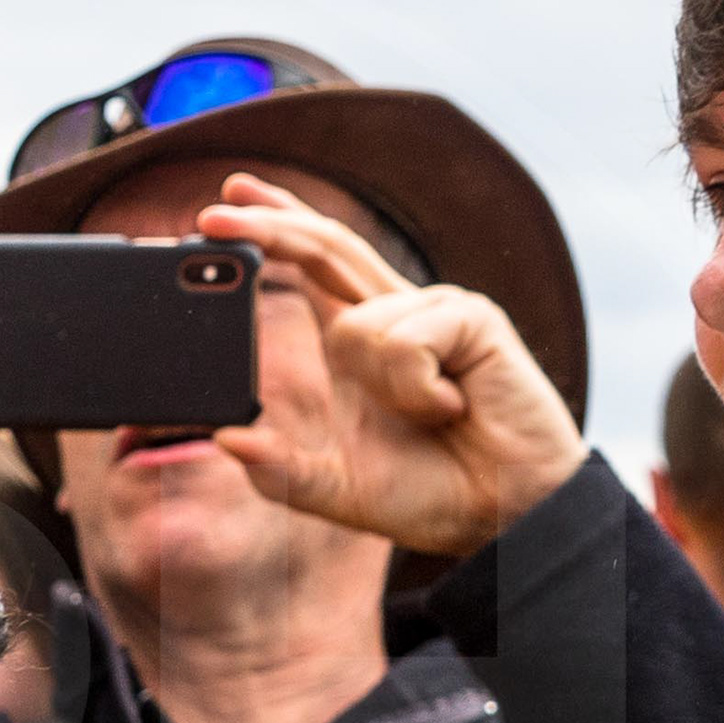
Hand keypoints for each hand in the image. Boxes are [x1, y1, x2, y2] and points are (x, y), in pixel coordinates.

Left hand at [197, 174, 586, 556]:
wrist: (506, 516)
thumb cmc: (435, 495)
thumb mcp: (338, 490)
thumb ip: (281, 471)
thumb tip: (225, 439)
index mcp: (360, 343)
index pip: (309, 266)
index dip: (273, 229)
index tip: (222, 206)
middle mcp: (395, 314)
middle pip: (326, 247)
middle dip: (271, 222)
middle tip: (217, 208)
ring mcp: (435, 310)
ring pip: (357, 326)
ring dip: (383, 389)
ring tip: (434, 417)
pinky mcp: (471, 318)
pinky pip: (404, 342)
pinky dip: (416, 389)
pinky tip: (454, 406)